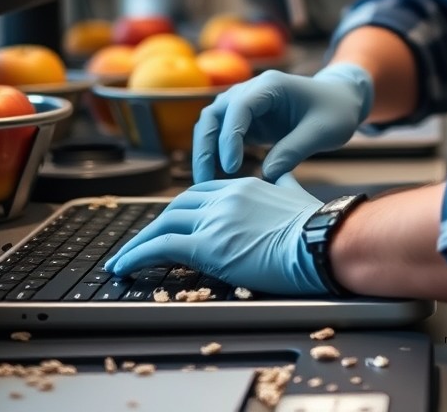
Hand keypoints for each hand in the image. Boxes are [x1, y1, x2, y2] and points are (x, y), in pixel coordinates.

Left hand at [104, 174, 325, 294]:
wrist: (322, 241)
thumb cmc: (317, 227)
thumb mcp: (296, 197)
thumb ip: (284, 185)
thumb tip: (284, 179)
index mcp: (245, 186)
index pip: (202, 192)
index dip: (183, 209)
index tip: (172, 224)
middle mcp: (225, 197)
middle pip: (178, 206)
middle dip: (156, 224)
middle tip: (141, 243)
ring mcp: (215, 219)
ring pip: (163, 225)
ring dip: (139, 242)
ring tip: (123, 260)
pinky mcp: (207, 244)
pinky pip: (160, 247)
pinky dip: (136, 256)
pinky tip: (125, 267)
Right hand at [192, 63, 373, 182]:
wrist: (342, 101)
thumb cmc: (336, 111)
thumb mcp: (322, 131)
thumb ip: (294, 150)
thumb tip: (266, 176)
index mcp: (272, 85)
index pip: (239, 107)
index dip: (230, 136)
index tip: (231, 167)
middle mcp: (253, 90)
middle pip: (215, 114)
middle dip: (206, 147)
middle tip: (206, 182)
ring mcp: (247, 104)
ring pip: (212, 124)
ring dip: (205, 151)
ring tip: (207, 183)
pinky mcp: (248, 121)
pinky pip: (223, 136)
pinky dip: (216, 154)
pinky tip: (218, 179)